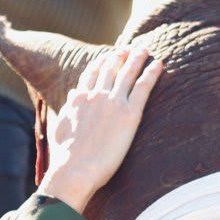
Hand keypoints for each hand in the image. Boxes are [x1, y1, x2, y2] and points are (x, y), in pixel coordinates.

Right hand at [39, 48, 163, 213]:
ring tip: (144, 50)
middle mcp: (95, 95)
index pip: (91, 74)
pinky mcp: (129, 113)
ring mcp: (113, 102)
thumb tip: (73, 96)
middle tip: (127, 49)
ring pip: (127, 73)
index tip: (107, 56)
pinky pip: (143, 86)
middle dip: (119, 56)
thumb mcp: (61, 128)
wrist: (74, 171)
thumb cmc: (65, 158)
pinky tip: (158, 65)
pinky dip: (151, 73)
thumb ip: (69, 109)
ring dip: (136, 59)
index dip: (100, 63)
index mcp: (79, 99)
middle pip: (110, 68)